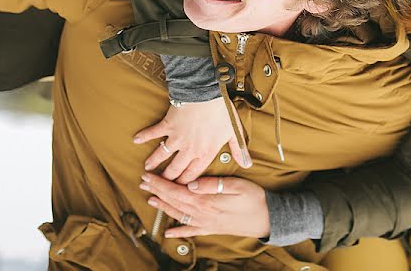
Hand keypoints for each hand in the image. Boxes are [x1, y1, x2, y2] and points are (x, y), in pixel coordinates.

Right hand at [133, 98, 250, 182]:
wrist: (205, 92)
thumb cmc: (222, 111)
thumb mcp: (234, 132)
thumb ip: (238, 150)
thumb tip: (248, 165)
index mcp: (206, 153)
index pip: (194, 175)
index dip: (186, 185)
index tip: (178, 192)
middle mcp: (189, 149)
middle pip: (176, 169)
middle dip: (167, 180)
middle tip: (159, 185)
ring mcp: (177, 138)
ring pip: (162, 155)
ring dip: (154, 163)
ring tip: (146, 171)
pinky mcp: (167, 125)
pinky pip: (153, 133)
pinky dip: (144, 136)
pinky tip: (135, 140)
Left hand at [140, 173, 269, 238]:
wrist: (267, 219)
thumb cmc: (254, 199)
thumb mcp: (236, 185)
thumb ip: (212, 184)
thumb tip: (191, 183)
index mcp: (206, 201)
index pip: (177, 191)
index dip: (160, 183)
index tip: (147, 176)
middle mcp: (202, 214)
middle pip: (174, 202)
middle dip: (157, 191)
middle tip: (143, 183)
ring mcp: (206, 223)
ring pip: (179, 215)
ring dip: (163, 208)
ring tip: (150, 200)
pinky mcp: (212, 229)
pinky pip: (191, 232)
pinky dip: (179, 232)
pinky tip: (169, 234)